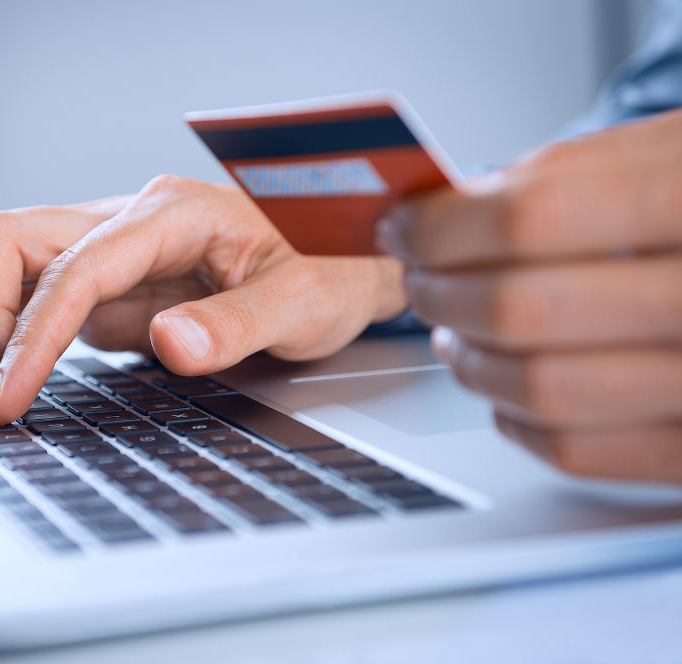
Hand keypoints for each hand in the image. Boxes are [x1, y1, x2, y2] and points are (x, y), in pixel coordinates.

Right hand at [0, 175, 406, 424]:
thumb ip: (238, 322)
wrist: (346, 255)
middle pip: (8, 238)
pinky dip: (4, 328)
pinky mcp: (111, 282)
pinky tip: (8, 372)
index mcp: (169, 215)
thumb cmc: (332, 266)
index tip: (9, 397)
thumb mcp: (304, 301)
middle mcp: (130, 222)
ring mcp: (114, 250)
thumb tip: (169, 343)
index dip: (30, 335)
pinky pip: (33, 291)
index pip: (73, 269)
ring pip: (6, 256)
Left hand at [378, 109, 681, 484]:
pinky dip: (514, 420)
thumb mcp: (676, 151)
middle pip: (524, 308)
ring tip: (452, 328)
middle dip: (441, 290)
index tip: (405, 224)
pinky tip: (504, 386)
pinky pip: (577, 452)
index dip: (444, 224)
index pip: (534, 216)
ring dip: (469, 360)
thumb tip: (445, 213)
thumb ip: (567, 176)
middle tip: (420, 274)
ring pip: (542, 390)